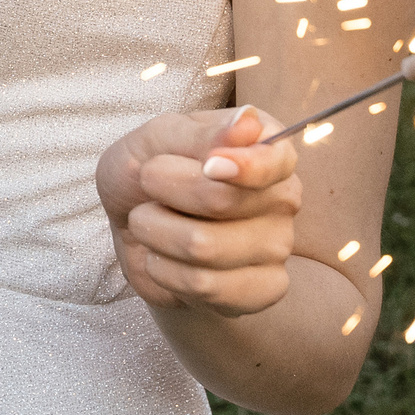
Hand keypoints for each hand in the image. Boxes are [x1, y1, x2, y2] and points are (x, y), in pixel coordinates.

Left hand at [96, 106, 301, 316]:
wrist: (132, 225)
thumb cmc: (148, 169)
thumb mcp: (160, 136)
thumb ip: (203, 133)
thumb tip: (249, 123)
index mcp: (268, 147)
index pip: (274, 160)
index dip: (241, 166)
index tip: (208, 165)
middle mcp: (282, 197)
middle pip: (221, 200)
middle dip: (163, 189)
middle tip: (150, 182)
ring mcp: (278, 246)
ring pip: (202, 247)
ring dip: (155, 231)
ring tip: (151, 221)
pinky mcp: (262, 290)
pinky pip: (205, 286)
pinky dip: (165, 271)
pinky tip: (164, 258)